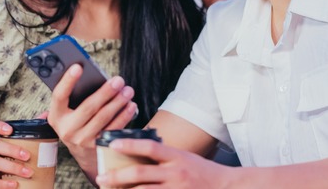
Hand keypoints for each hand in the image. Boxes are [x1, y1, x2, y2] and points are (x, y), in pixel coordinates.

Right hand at [0, 119, 32, 188]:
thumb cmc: (7, 158)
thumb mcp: (14, 145)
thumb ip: (28, 130)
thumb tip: (46, 115)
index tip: (10, 129)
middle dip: (11, 149)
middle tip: (27, 155)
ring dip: (12, 167)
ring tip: (28, 172)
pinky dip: (2, 184)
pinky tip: (14, 185)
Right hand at [47, 65, 137, 178]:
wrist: (82, 153)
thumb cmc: (76, 122)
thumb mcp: (67, 112)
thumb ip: (73, 96)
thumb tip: (89, 74)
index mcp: (56, 116)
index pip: (59, 95)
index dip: (67, 81)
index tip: (78, 67)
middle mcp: (67, 129)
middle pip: (88, 107)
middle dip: (105, 92)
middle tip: (118, 80)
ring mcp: (82, 140)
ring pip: (103, 118)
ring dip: (118, 102)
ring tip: (127, 91)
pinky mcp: (97, 146)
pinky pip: (113, 129)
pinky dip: (124, 116)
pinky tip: (131, 106)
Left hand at [95, 139, 234, 188]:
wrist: (227, 187)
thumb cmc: (203, 172)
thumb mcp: (185, 158)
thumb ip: (164, 157)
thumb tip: (137, 154)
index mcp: (177, 156)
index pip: (150, 147)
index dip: (130, 145)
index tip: (112, 144)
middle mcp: (176, 173)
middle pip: (141, 174)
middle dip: (117, 176)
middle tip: (100, 177)